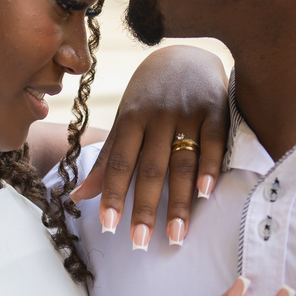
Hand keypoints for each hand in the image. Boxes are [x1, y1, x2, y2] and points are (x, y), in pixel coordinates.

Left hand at [72, 45, 228, 249]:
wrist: (185, 53)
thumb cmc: (150, 94)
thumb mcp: (126, 119)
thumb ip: (108, 159)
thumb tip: (78, 197)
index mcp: (131, 118)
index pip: (120, 162)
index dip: (114, 194)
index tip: (109, 227)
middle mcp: (157, 116)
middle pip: (150, 168)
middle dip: (145, 207)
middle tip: (140, 243)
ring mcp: (188, 113)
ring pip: (182, 161)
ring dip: (178, 200)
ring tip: (174, 235)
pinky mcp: (216, 109)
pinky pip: (213, 142)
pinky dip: (209, 167)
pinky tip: (206, 194)